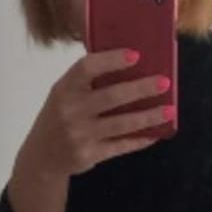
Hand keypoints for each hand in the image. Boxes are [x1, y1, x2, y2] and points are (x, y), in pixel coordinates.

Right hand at [22, 46, 172, 177]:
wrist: (43, 156)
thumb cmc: (60, 116)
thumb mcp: (64, 93)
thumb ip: (87, 81)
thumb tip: (128, 62)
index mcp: (64, 89)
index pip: (87, 68)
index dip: (111, 60)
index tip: (136, 56)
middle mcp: (71, 111)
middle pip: (112, 96)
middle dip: (141, 89)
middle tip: (164, 82)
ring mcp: (80, 135)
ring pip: (122, 124)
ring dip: (149, 116)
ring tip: (169, 110)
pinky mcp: (90, 155)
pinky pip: (122, 145)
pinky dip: (141, 139)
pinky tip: (156, 133)